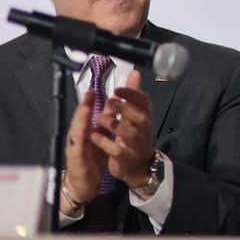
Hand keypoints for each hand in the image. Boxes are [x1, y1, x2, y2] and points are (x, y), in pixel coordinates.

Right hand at [61, 88, 109, 208]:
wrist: (84, 185)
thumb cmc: (91, 159)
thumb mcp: (101, 138)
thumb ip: (107, 121)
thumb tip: (114, 102)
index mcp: (85, 131)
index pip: (88, 114)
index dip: (91, 101)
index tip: (96, 88)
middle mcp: (78, 138)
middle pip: (80, 119)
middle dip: (84, 106)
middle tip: (89, 93)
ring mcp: (75, 149)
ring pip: (76, 132)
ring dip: (80, 120)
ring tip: (84, 109)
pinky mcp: (76, 161)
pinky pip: (78, 150)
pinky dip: (80, 142)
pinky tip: (83, 135)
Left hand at [90, 70, 154, 188]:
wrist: (138, 166)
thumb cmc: (134, 136)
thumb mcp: (134, 115)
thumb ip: (133, 94)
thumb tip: (134, 73)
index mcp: (144, 116)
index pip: (144, 101)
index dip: (132, 94)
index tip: (117, 89)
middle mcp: (143, 129)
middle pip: (138, 116)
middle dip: (124, 107)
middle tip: (109, 100)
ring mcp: (135, 144)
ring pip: (127, 132)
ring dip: (113, 123)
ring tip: (98, 116)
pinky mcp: (125, 158)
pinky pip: (117, 150)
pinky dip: (105, 143)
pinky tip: (95, 136)